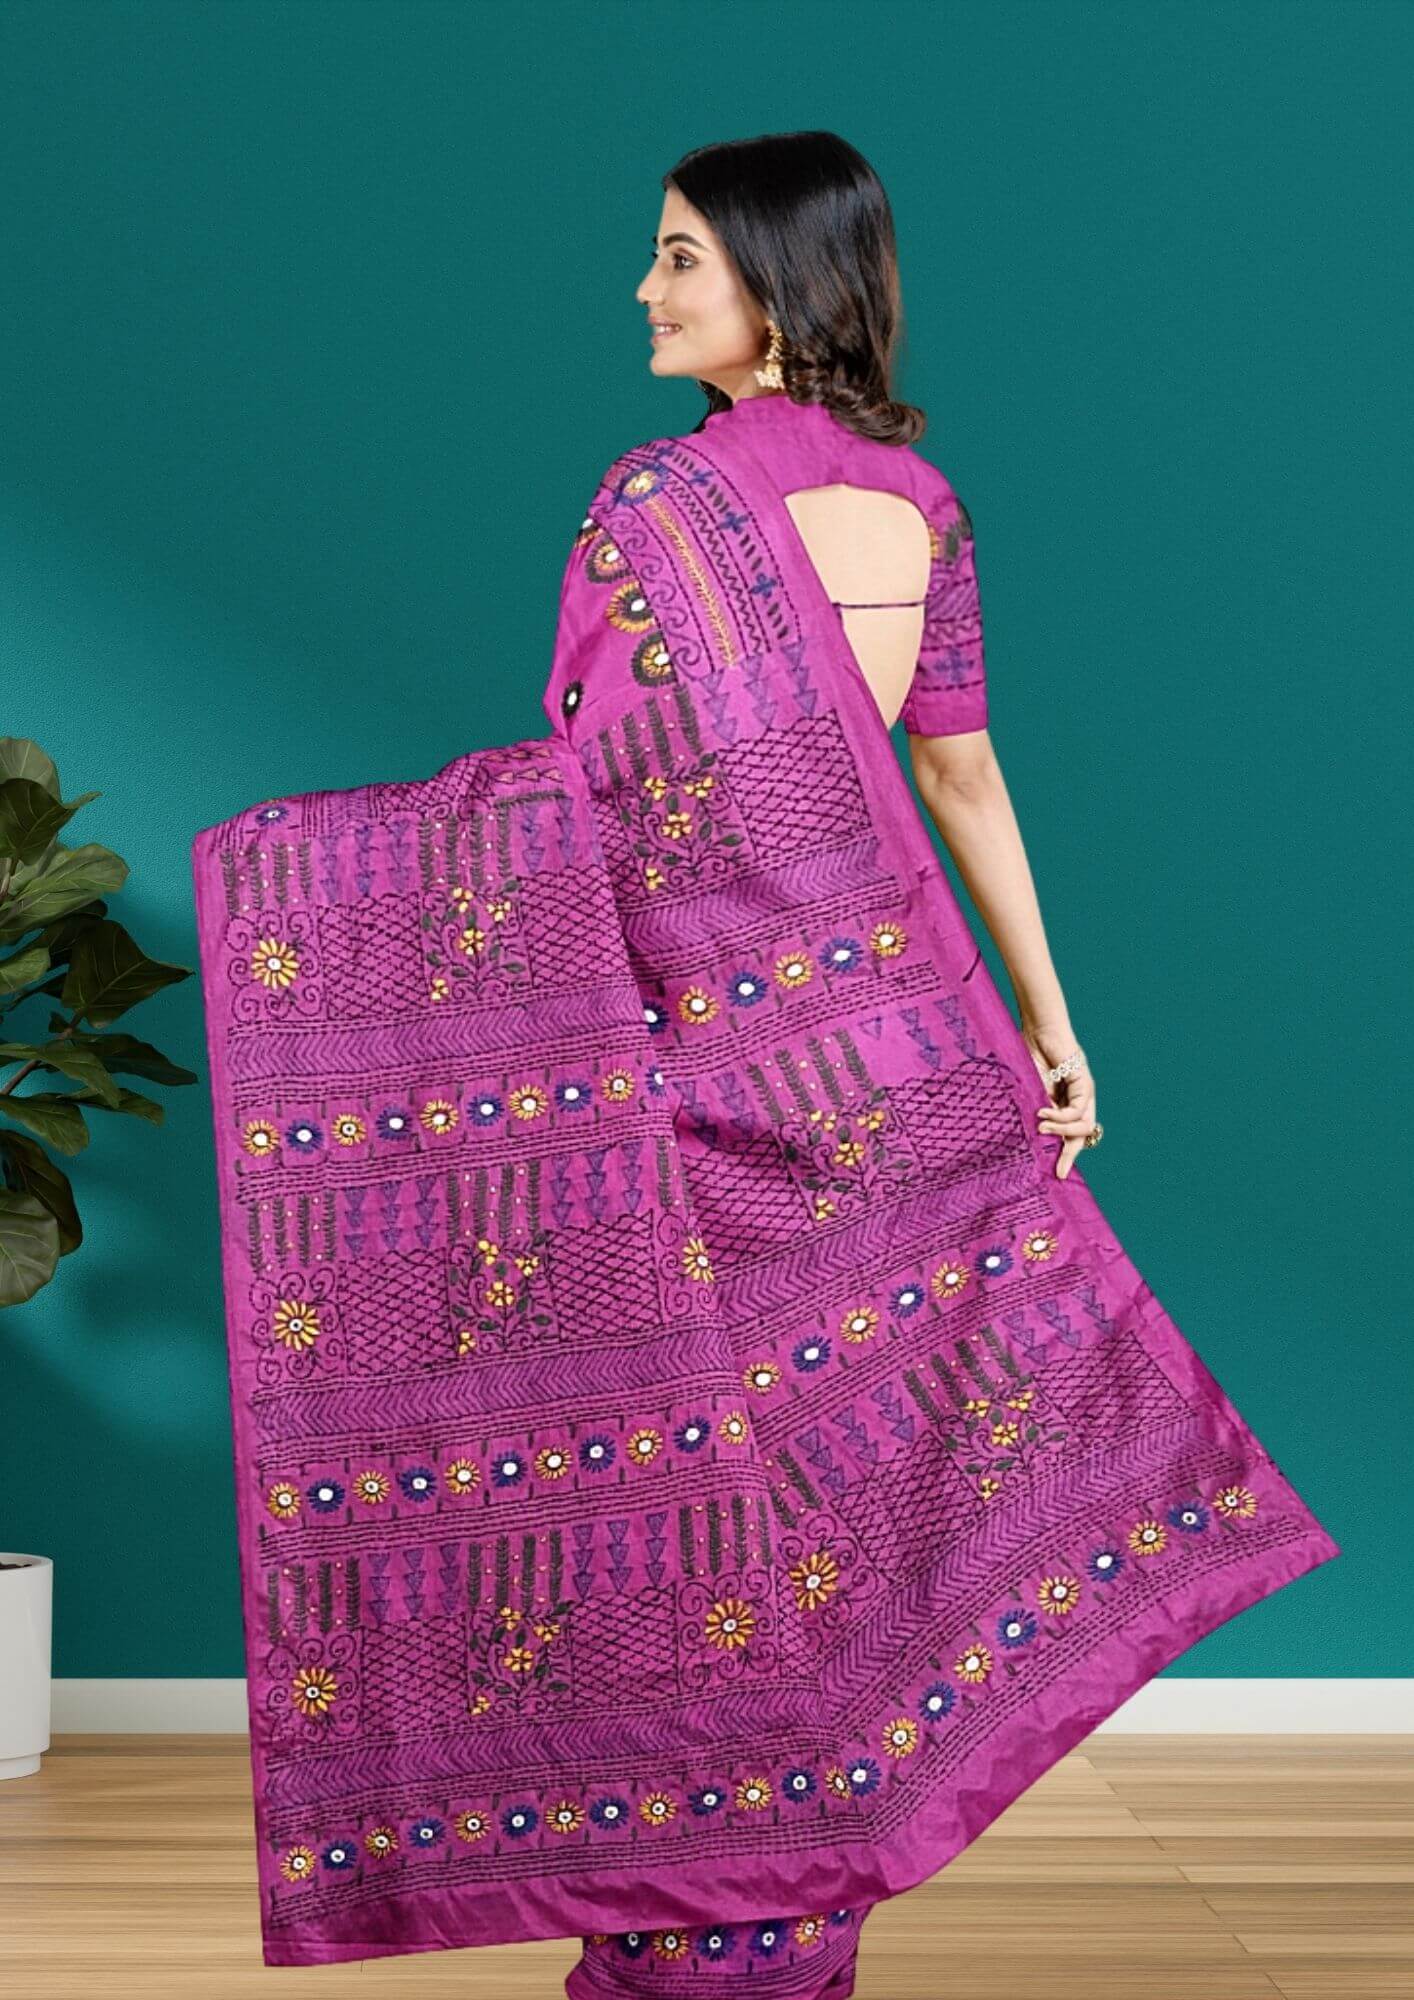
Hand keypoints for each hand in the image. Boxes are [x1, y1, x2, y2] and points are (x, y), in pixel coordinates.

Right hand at [1022, 1024, 1096, 1180]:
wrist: (1036, 1033)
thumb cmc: (1029, 1059)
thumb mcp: (1032, 1094)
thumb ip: (1037, 1113)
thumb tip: (1033, 1139)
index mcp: (1066, 1104)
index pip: (1072, 1135)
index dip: (1065, 1155)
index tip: (1056, 1174)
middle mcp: (1079, 1100)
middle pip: (1083, 1135)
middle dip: (1070, 1154)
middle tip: (1057, 1169)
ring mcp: (1085, 1092)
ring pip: (1083, 1126)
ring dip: (1061, 1131)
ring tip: (1041, 1127)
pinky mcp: (1085, 1083)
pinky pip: (1077, 1110)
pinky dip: (1060, 1116)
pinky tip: (1043, 1112)